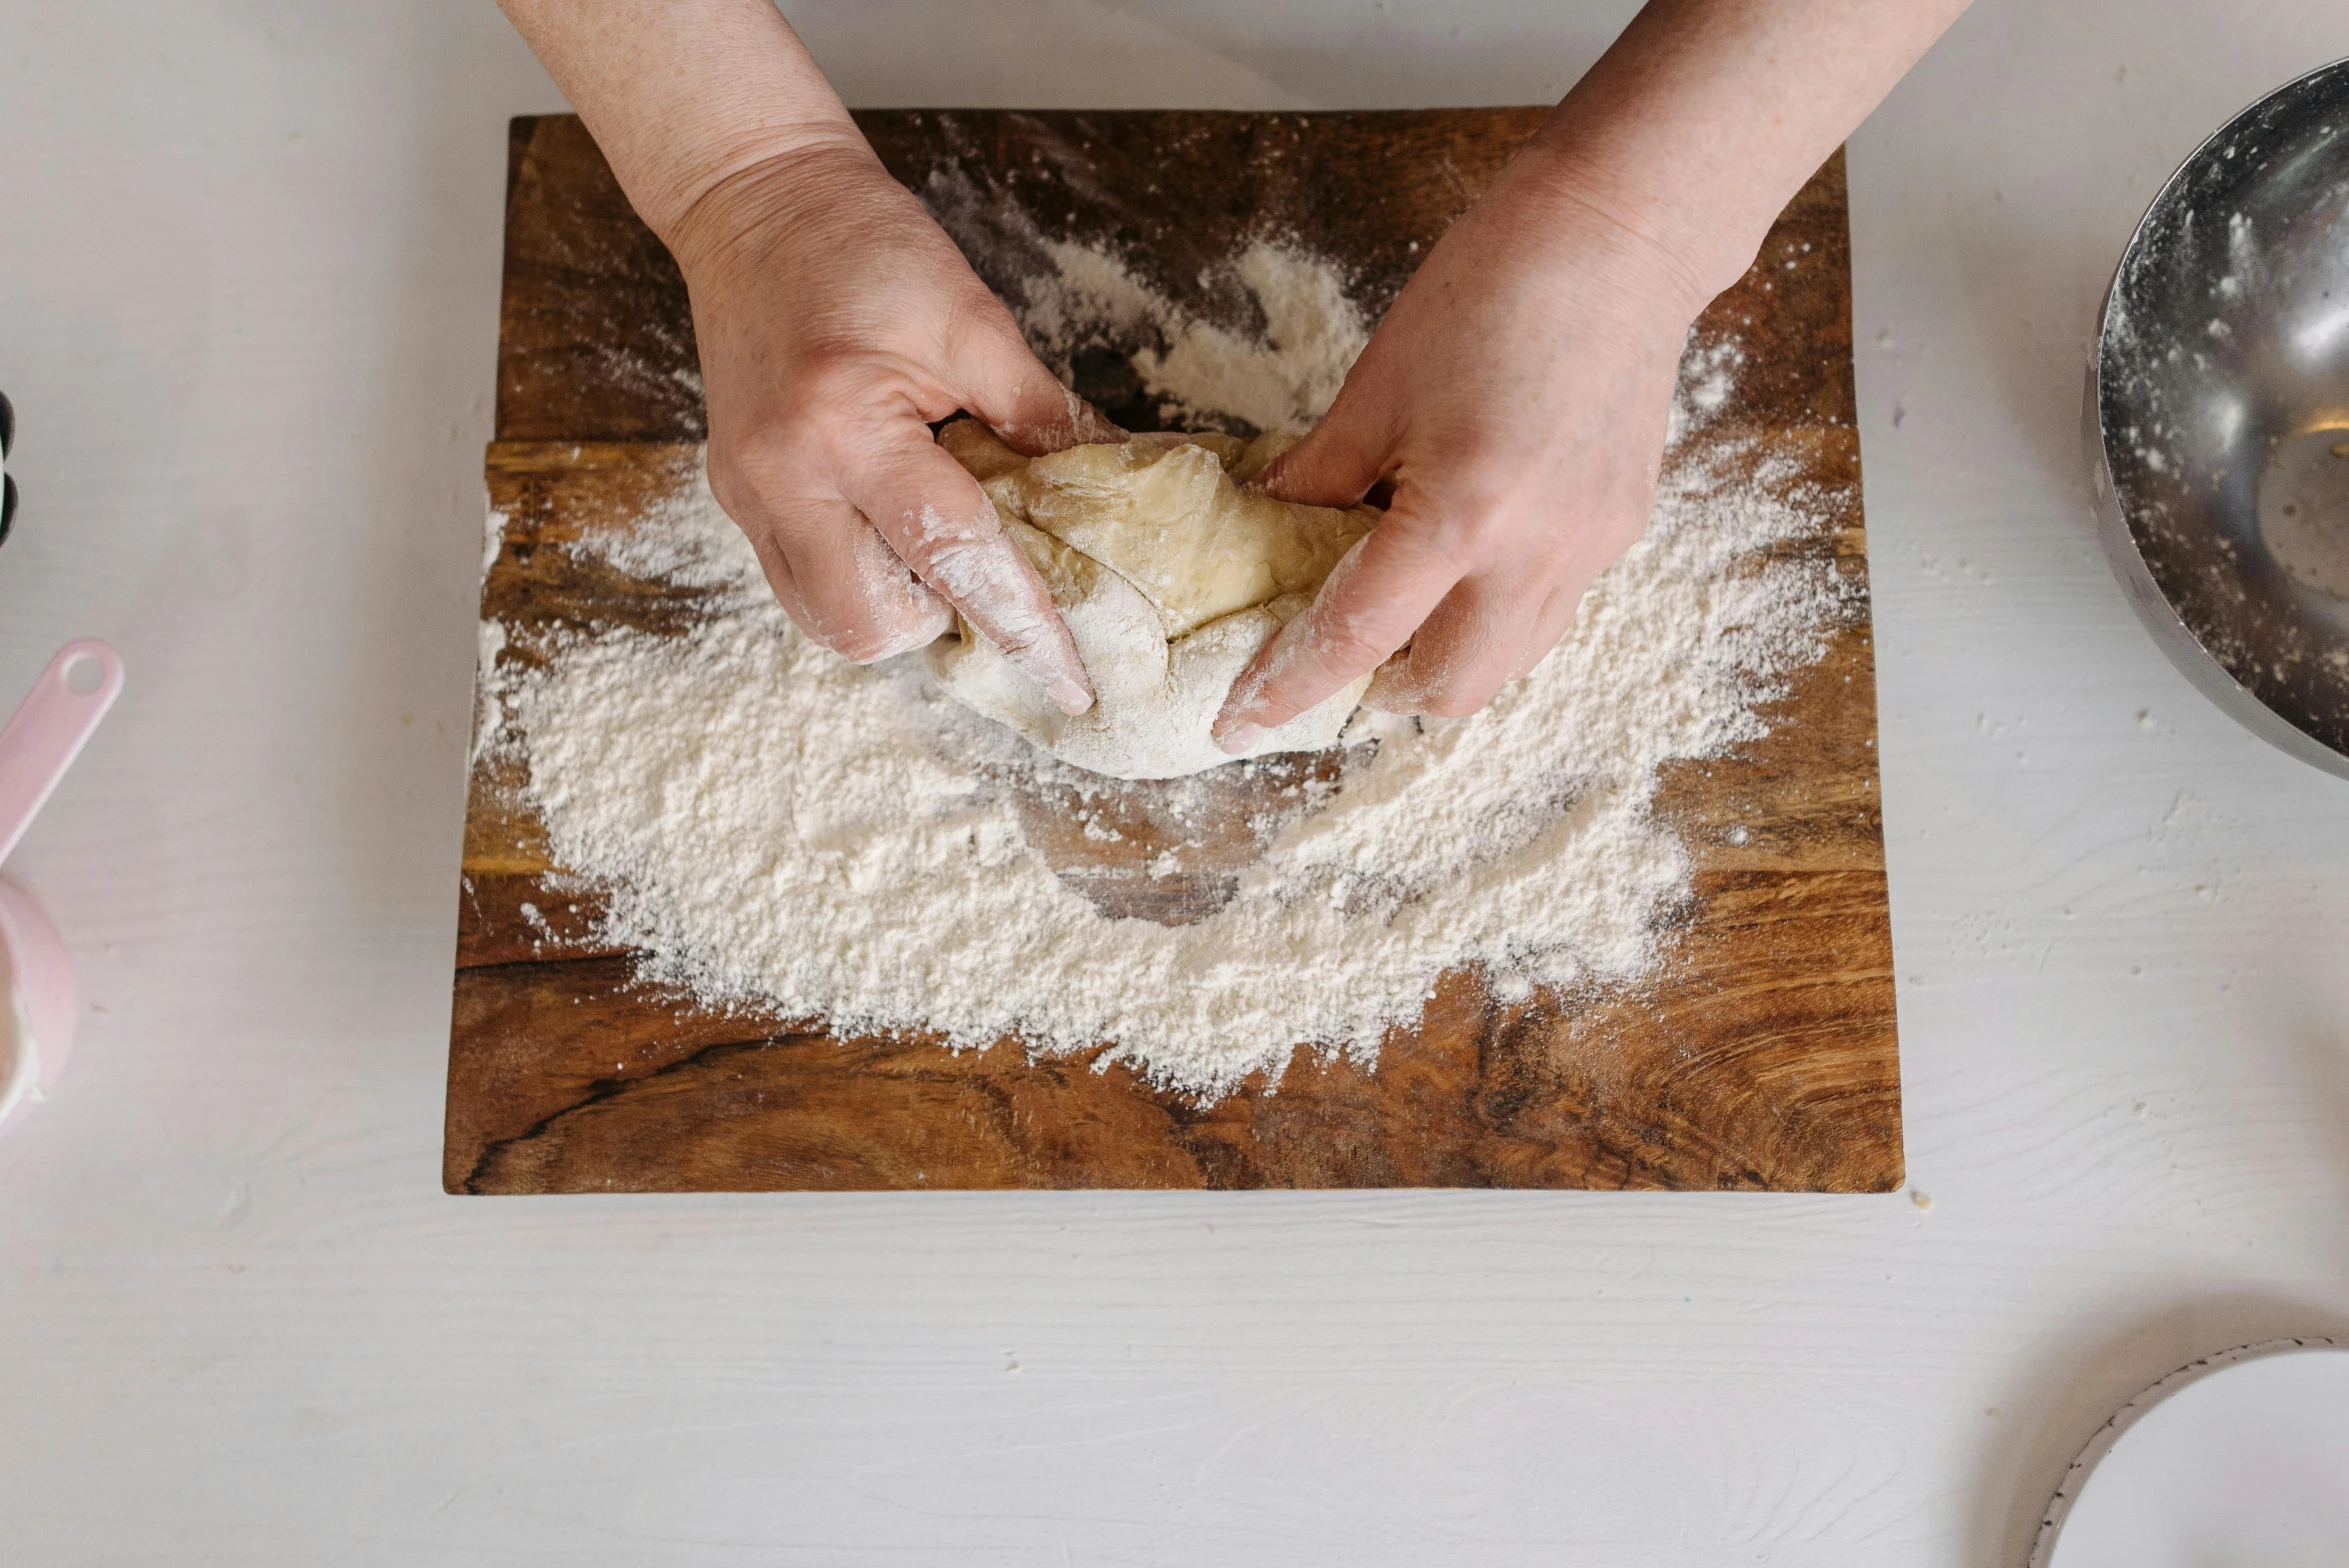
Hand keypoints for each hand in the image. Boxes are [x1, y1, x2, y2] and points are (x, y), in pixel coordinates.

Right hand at [671, 139, 1114, 712]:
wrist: (753, 201)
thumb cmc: (862, 246)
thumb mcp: (971, 320)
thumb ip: (1042, 414)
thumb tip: (1126, 481)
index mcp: (846, 428)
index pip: (952, 555)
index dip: (1022, 626)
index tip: (1071, 684)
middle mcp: (784, 478)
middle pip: (871, 625)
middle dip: (943, 623)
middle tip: (985, 570)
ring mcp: (748, 495)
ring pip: (828, 623)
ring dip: (898, 610)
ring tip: (933, 548)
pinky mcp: (735, 498)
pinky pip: (800, 586)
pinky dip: (860, 581)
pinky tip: (891, 531)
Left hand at [1211, 144, 1711, 751]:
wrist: (1623, 234)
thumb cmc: (1494, 287)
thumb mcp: (1378, 385)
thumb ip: (1319, 476)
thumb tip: (1267, 528)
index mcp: (1463, 515)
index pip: (1359, 638)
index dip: (1291, 687)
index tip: (1240, 721)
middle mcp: (1536, 554)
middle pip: (1450, 689)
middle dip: (1381, 696)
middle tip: (1329, 664)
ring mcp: (1589, 548)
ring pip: (1511, 662)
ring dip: (1445, 663)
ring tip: (1396, 623)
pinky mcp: (1619, 528)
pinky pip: (1549, 610)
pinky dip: (1493, 616)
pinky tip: (1463, 567)